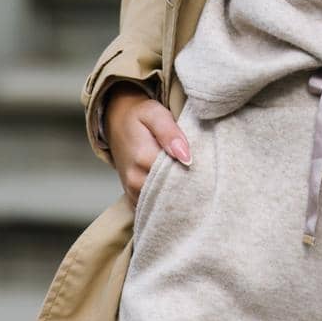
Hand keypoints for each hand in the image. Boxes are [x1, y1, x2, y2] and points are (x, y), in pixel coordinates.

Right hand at [104, 85, 192, 209]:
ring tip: (189, 178)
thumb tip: (186, 157)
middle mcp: (135, 180)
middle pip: (172, 192)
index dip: (195, 172)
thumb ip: (170, 133)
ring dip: (178, 194)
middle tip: (202, 174)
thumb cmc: (137, 116)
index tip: (206, 166)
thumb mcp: (154, 113)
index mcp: (143, 159)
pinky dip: (166, 200)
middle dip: (188, 185)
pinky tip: (175, 188)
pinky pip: (154, 207)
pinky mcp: (133, 197)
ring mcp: (132, 192)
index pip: (178, 175)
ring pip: (163, 202)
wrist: (115, 122)